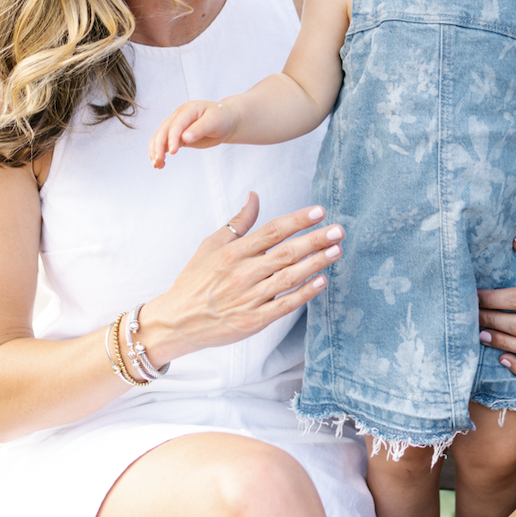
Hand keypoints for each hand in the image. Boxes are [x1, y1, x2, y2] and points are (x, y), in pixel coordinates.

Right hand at [136, 193, 344, 365]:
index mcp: (234, 252)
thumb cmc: (195, 280)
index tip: (320, 212)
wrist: (177, 321)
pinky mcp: (254, 320)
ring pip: (289, 277)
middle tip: (338, 230)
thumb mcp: (211, 245)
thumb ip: (238, 222)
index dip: (297, 220)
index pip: (272, 230)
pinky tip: (321, 282)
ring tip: (336, 251)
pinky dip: (304, 293)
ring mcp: (250, 297)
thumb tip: (255, 195)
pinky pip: (284, 305)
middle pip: (286, 252)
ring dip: (315, 263)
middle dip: (315, 240)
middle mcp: (243, 273)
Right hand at [150, 98, 239, 167]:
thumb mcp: (214, 121)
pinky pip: (164, 144)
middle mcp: (178, 117)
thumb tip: (184, 138)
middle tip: (159, 161)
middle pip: (163, 131)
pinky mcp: (177, 136)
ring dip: (155, 150)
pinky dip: (160, 153)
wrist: (226, 120)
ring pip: (160, 137)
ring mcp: (176, 126)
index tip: (173, 152)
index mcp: (188, 110)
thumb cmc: (222, 118)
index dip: (172, 138)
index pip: (175, 124)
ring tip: (158, 165)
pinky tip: (160, 164)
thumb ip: (200, 129)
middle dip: (158, 146)